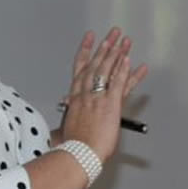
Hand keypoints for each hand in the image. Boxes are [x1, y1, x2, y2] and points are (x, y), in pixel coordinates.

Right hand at [59, 28, 147, 161]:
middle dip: (105, 46)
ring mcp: (98, 97)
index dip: (85, 51)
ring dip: (116, 53)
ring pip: (107, 70)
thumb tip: (59, 130)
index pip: (80, 69)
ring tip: (123, 39)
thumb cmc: (72, 148)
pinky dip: (124, 70)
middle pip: (95, 64)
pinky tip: (128, 59)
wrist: (78, 155)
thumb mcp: (64, 131)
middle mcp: (85, 94)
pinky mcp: (110, 104)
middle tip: (113, 33)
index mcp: (74, 99)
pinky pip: (118, 83)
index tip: (90, 38)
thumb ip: (64, 124)